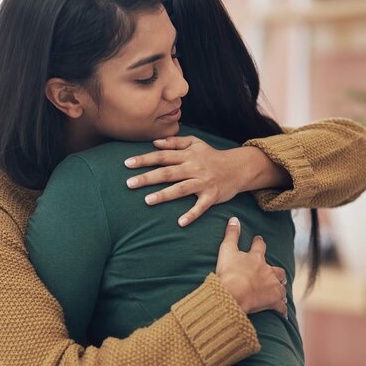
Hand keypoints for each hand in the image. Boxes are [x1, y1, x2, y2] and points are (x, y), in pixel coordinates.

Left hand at [124, 136, 266, 226]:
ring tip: (147, 200)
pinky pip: (201, 206)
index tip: (127, 163)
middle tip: (128, 184)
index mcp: (187, 155)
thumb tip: (155, 143)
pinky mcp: (212, 195)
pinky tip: (180, 222)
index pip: (162, 156)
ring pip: (181, 189)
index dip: (144, 159)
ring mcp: (203, 182)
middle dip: (147, 178)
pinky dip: (192, 214)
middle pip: (167, 172)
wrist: (238, 167)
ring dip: (164, 195)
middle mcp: (194, 168)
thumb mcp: (195, 143)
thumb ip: (175, 142)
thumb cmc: (212, 156)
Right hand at [215, 217, 287, 318]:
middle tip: (277, 274)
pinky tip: (283, 313)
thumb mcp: (226, 250)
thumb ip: (231, 234)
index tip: (259, 240)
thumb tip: (234, 218)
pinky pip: (280, 306)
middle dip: (277, 272)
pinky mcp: (273, 302)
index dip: (259, 243)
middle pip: (277, 270)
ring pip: (281, 287)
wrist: (234, 294)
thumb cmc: (229, 272)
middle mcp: (267, 271)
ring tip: (280, 292)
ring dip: (280, 289)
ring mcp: (272, 287)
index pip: (259, 246)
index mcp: (256, 258)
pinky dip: (282, 310)